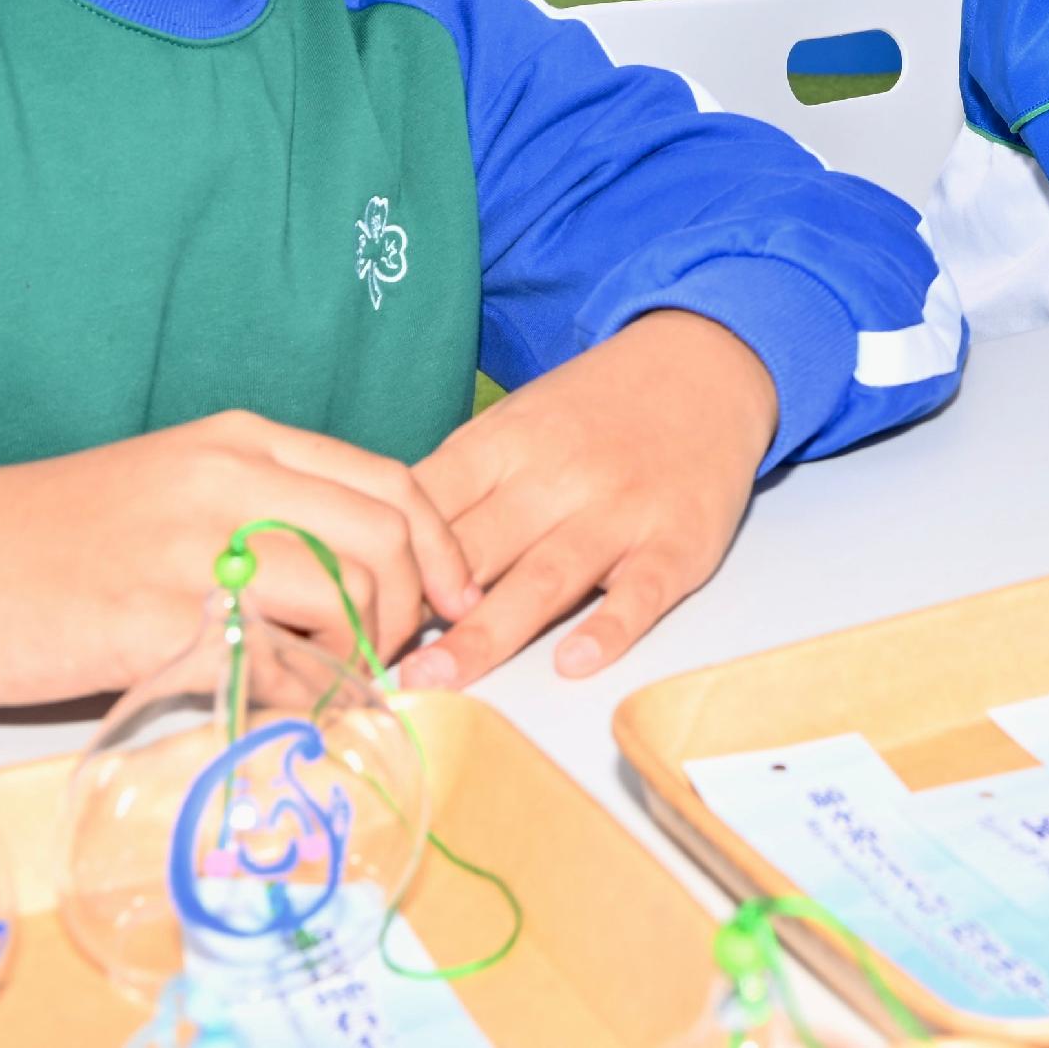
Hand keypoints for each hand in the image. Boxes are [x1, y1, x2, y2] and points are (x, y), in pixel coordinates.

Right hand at [0, 412, 480, 705]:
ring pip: (343, 599)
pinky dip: (295, 696)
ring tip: (332, 692)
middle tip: (388, 664)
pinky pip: (271, 662)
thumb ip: (254, 515)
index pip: (391, 484)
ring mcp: (192, 547)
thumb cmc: (41, 540)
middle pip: (385, 541)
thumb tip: (345, 579)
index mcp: (239, 442)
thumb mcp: (165, 494)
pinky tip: (275, 714)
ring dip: (360, 660)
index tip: (456, 601)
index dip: (441, 550)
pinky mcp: (154, 620)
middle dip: (410, 613)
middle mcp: (229, 481)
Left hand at [398, 310, 779, 689]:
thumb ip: (457, 484)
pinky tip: (574, 661)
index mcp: (507, 442)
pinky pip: (641, 592)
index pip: (428, 502)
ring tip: (436, 682)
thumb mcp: (519, 422)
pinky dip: (610, 627)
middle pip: (475, 549)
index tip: (339, 606)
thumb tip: (378, 551)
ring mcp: (621, 511)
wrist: (708, 366)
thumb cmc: (596, 410)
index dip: (382, 557)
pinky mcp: (678, 543)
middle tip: (363, 661)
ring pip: (545, 578)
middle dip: (417, 607)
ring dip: (487, 634)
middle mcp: (560, 475)